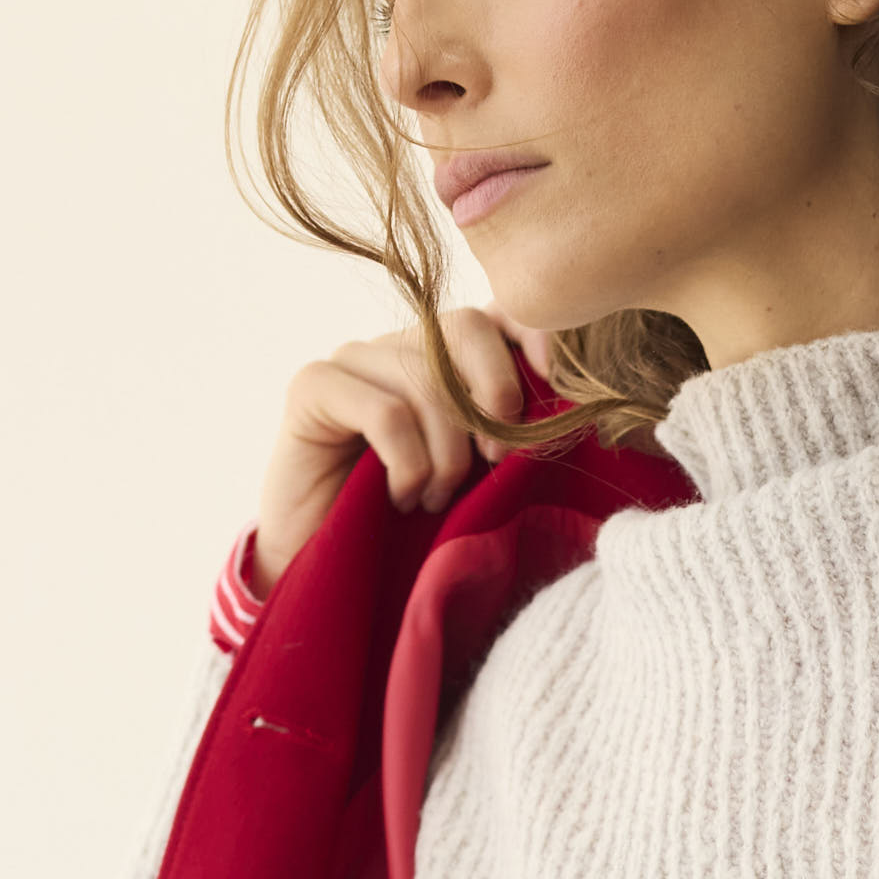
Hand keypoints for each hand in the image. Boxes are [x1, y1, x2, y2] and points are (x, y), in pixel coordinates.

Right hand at [247, 307, 531, 593]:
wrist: (329, 564)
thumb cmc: (409, 526)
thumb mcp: (476, 477)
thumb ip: (508, 434)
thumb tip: (565, 405)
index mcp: (437, 360)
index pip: (493, 315)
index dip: (530, 334)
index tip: (556, 382)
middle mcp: (394, 348)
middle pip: (465, 329)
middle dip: (494, 398)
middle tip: (493, 461)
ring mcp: (352, 361)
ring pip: (427, 381)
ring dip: (445, 456)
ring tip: (433, 499)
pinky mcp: (313, 386)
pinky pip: (386, 414)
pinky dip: (407, 465)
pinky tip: (399, 498)